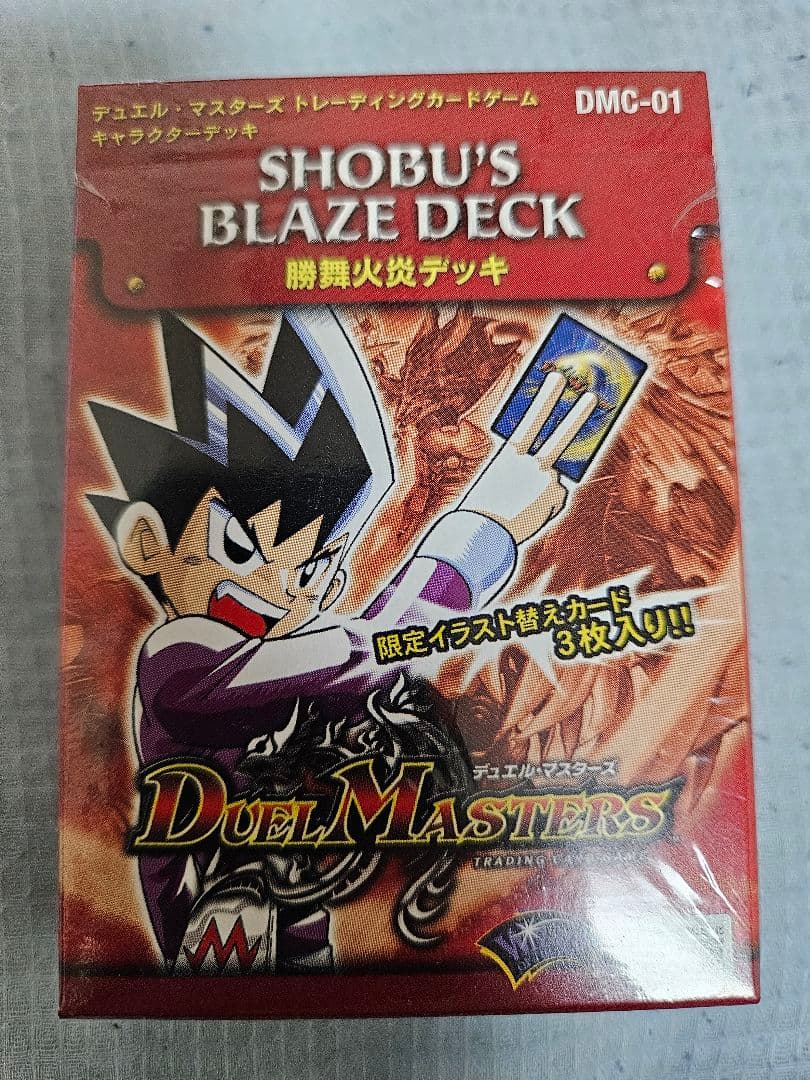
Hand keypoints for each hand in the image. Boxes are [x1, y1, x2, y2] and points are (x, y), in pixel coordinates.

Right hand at [459, 372, 596, 544]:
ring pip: (562, 462)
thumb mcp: (497, 479)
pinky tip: (530, 513)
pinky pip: (553, 497)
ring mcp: (547, 479)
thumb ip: (523, 469)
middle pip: (558, 433)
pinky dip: (544, 505)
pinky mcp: (555, 496)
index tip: (554, 379)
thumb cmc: (483, 507)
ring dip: (579, 428)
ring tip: (591, 401)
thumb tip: (554, 473)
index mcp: (509, 455)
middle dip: (574, 412)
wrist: (482, 533)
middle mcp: (531, 462)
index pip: (530, 420)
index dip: (544, 399)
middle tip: (588, 393)